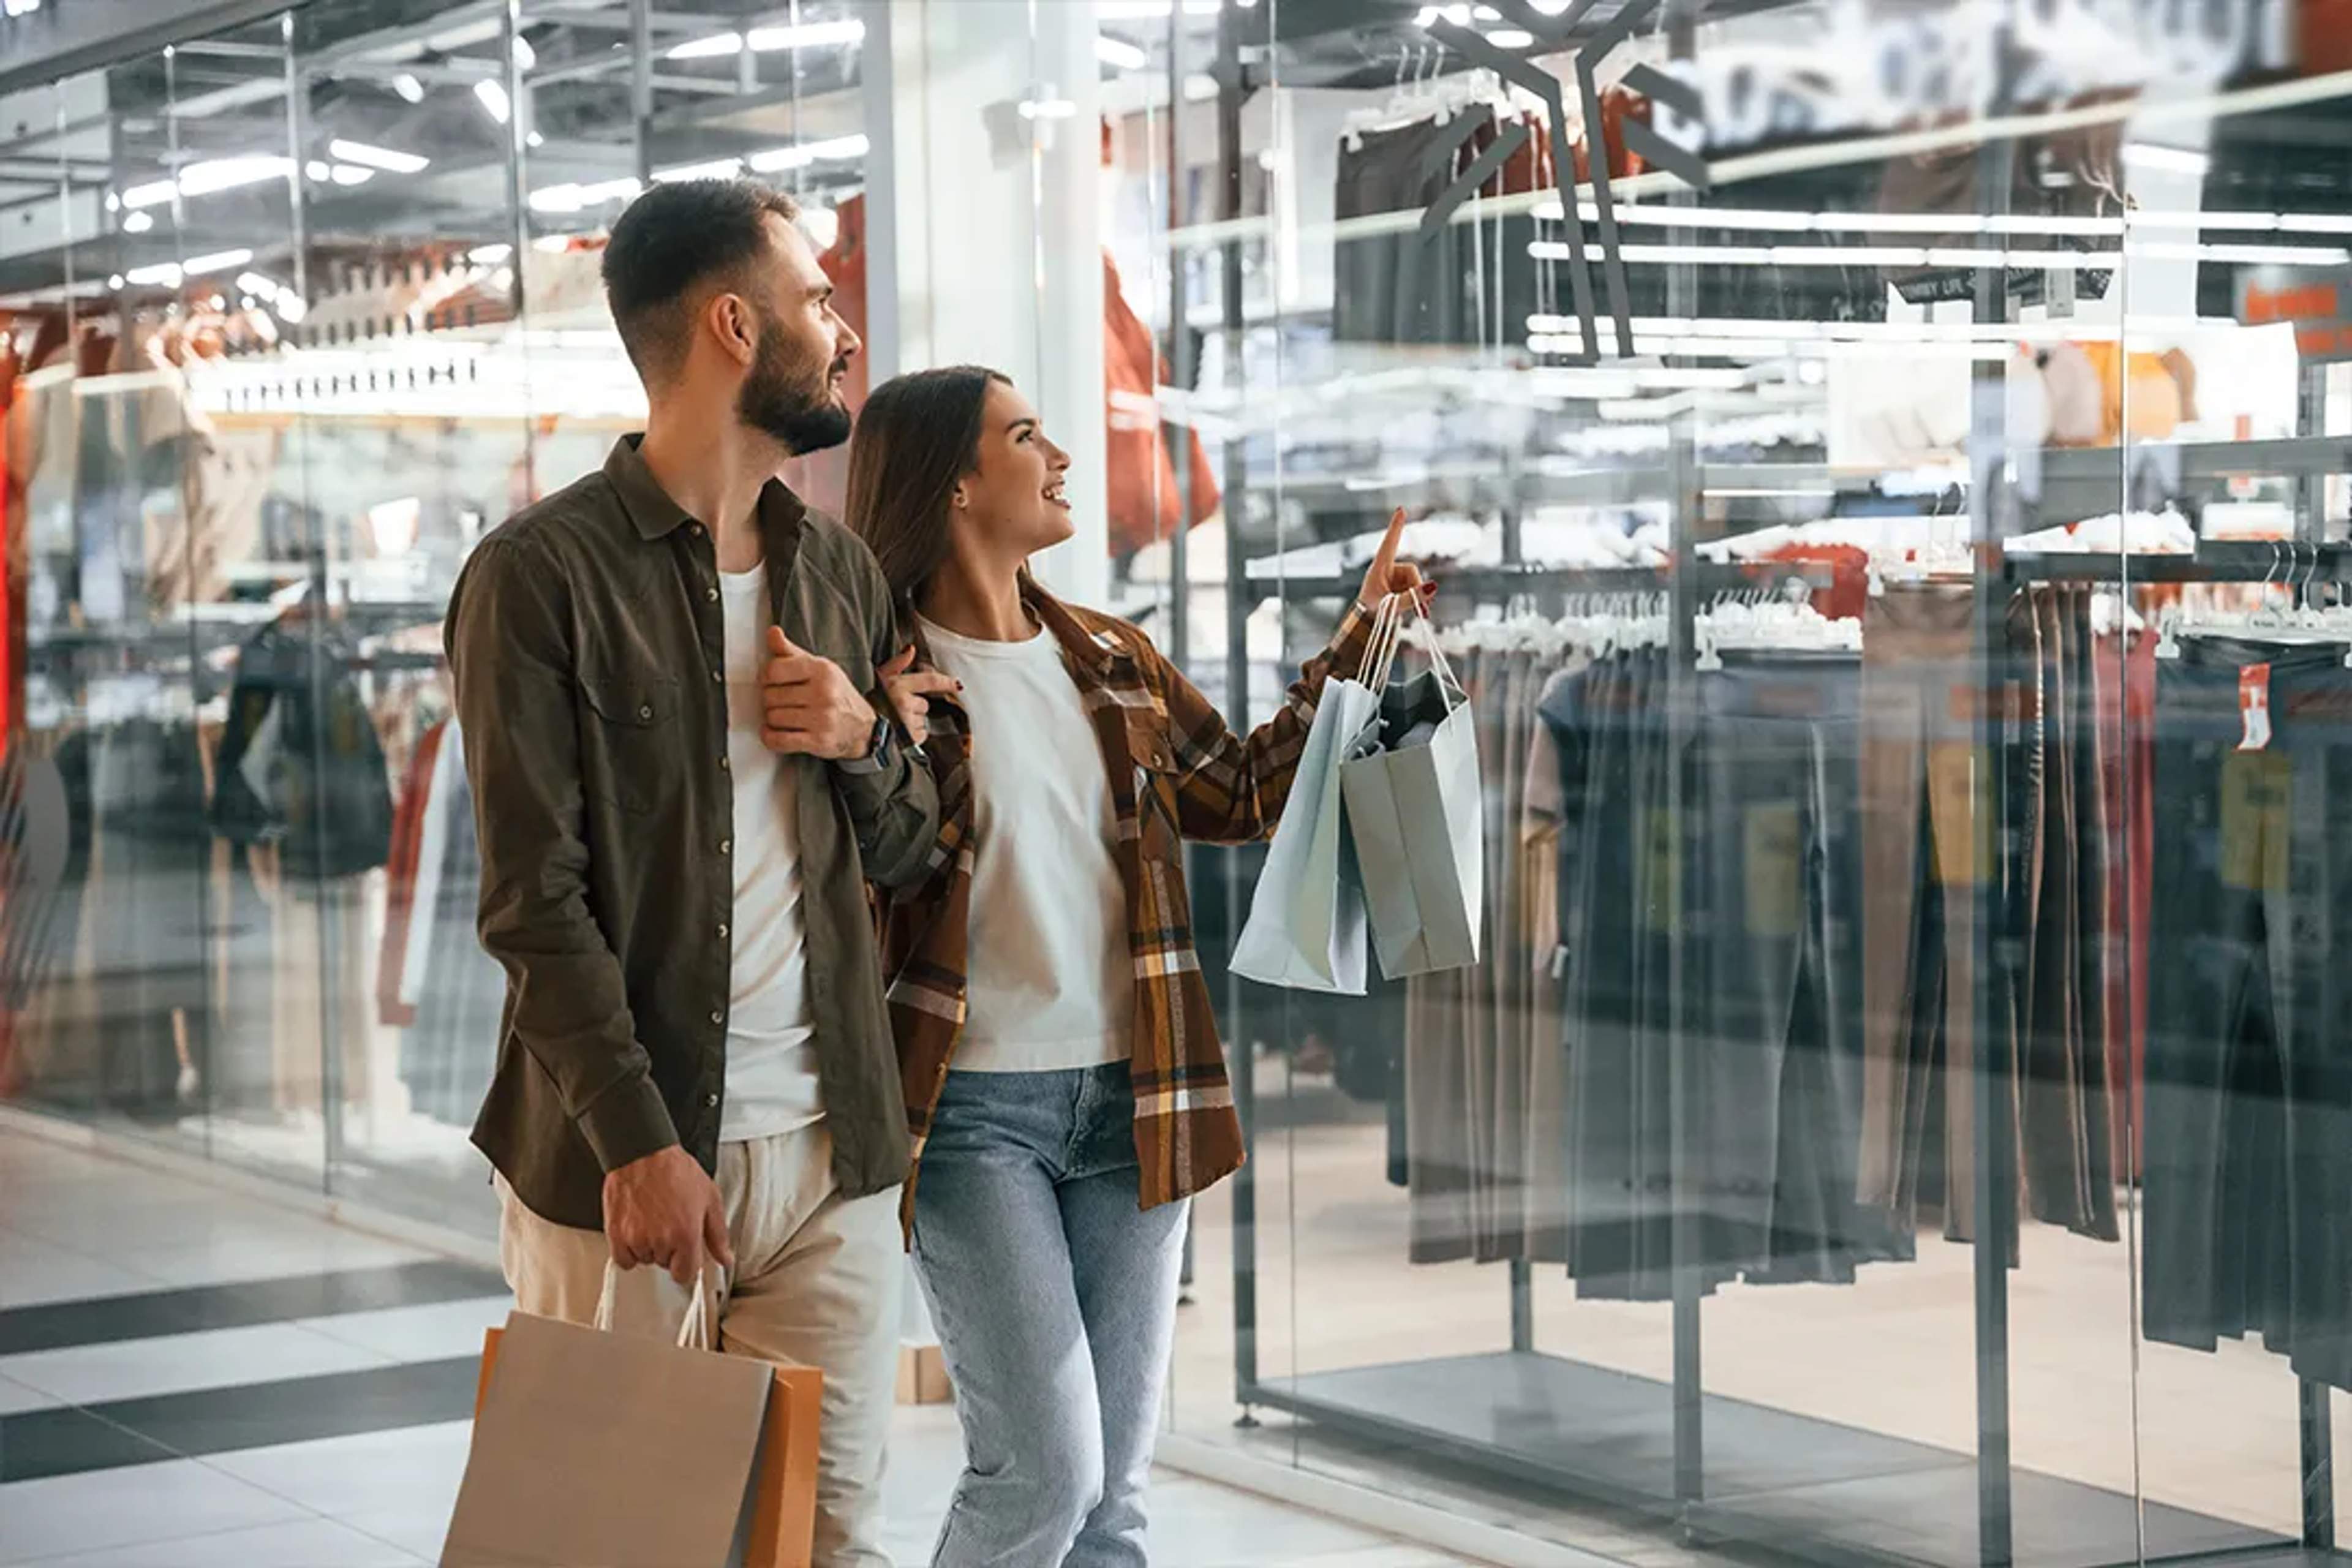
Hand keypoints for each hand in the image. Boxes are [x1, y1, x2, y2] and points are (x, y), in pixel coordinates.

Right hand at [602, 1145, 732, 1286]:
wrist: (643, 1153)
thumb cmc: (675, 1170)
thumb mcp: (709, 1198)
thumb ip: (718, 1234)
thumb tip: (726, 1258)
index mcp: (686, 1234)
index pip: (686, 1274)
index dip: (688, 1264)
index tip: (686, 1255)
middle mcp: (661, 1240)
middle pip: (666, 1264)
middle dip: (670, 1250)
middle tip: (670, 1224)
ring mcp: (636, 1238)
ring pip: (645, 1260)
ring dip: (650, 1247)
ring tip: (653, 1220)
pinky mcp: (616, 1234)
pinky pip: (623, 1259)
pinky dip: (629, 1250)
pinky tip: (637, 1231)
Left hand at [760, 625, 879, 758]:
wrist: (862, 726)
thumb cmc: (836, 693)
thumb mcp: (817, 667)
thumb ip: (791, 652)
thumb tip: (773, 632)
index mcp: (821, 670)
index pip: (774, 670)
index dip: (765, 677)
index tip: (770, 681)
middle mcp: (824, 693)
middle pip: (770, 696)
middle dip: (769, 700)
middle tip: (780, 701)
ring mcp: (822, 719)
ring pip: (773, 718)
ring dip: (772, 719)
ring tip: (784, 715)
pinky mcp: (819, 741)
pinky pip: (779, 740)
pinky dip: (770, 737)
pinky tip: (775, 731)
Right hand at [876, 645, 959, 747]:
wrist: (857, 730)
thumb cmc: (869, 704)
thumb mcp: (880, 679)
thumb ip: (897, 664)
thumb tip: (911, 649)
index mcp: (897, 686)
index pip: (929, 681)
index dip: (945, 682)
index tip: (957, 684)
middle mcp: (903, 703)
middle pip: (924, 705)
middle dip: (915, 708)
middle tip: (898, 711)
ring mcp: (907, 721)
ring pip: (923, 721)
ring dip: (914, 722)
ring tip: (897, 722)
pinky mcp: (909, 738)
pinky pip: (921, 735)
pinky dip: (914, 735)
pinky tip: (900, 733)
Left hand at [1358, 507, 1432, 609]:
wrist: (1366, 625)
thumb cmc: (1372, 612)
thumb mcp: (1391, 606)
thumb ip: (1411, 597)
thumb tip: (1433, 586)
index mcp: (1379, 568)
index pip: (1390, 542)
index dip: (1396, 526)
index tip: (1401, 509)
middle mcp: (1388, 569)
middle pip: (1412, 571)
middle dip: (1418, 588)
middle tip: (1423, 608)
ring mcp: (1395, 578)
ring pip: (1416, 581)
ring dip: (1419, 597)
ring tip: (1420, 613)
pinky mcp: (1400, 587)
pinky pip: (1416, 588)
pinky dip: (1419, 599)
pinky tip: (1421, 612)